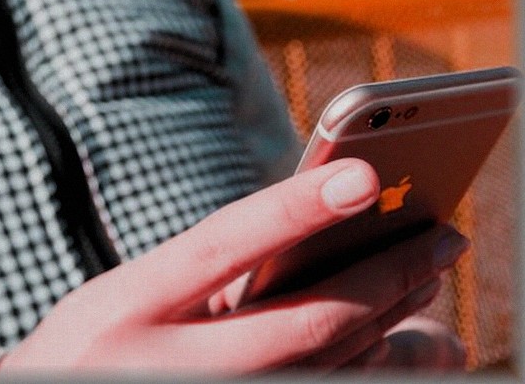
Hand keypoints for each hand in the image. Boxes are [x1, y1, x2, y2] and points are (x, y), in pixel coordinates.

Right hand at [0, 159, 468, 378]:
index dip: (293, 210)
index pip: (223, 246)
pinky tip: (392, 326)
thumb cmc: (95, 341)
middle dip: (386, 277)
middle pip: (303, 321)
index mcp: (128, 307)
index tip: (364, 175)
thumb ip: (206, 271)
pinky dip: (363, 357)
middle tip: (445, 236)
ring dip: (391, 316)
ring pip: (323, 365)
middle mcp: (169, 365)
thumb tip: (309, 238)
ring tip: (430, 271)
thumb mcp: (127, 294)